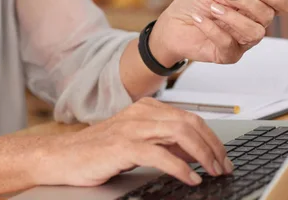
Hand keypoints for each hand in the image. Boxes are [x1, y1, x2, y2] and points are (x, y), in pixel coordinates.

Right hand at [40, 98, 231, 186]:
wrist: (63, 156)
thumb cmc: (97, 151)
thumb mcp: (136, 142)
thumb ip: (163, 142)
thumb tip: (193, 152)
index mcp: (145, 109)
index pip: (189, 117)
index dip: (211, 137)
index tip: (222, 156)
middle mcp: (141, 114)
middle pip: (189, 123)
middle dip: (212, 146)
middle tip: (223, 166)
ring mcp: (132, 128)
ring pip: (180, 134)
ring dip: (202, 155)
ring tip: (212, 171)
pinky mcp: (123, 146)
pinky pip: (161, 154)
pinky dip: (181, 168)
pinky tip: (190, 178)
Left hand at [149, 0, 287, 65]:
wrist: (171, 25)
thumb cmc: (193, 6)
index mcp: (254, 4)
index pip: (281, 4)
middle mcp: (253, 23)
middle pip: (267, 16)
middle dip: (249, 3)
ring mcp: (242, 41)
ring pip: (254, 32)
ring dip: (233, 18)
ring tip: (213, 8)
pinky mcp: (228, 55)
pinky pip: (229, 45)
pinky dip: (213, 30)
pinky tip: (199, 20)